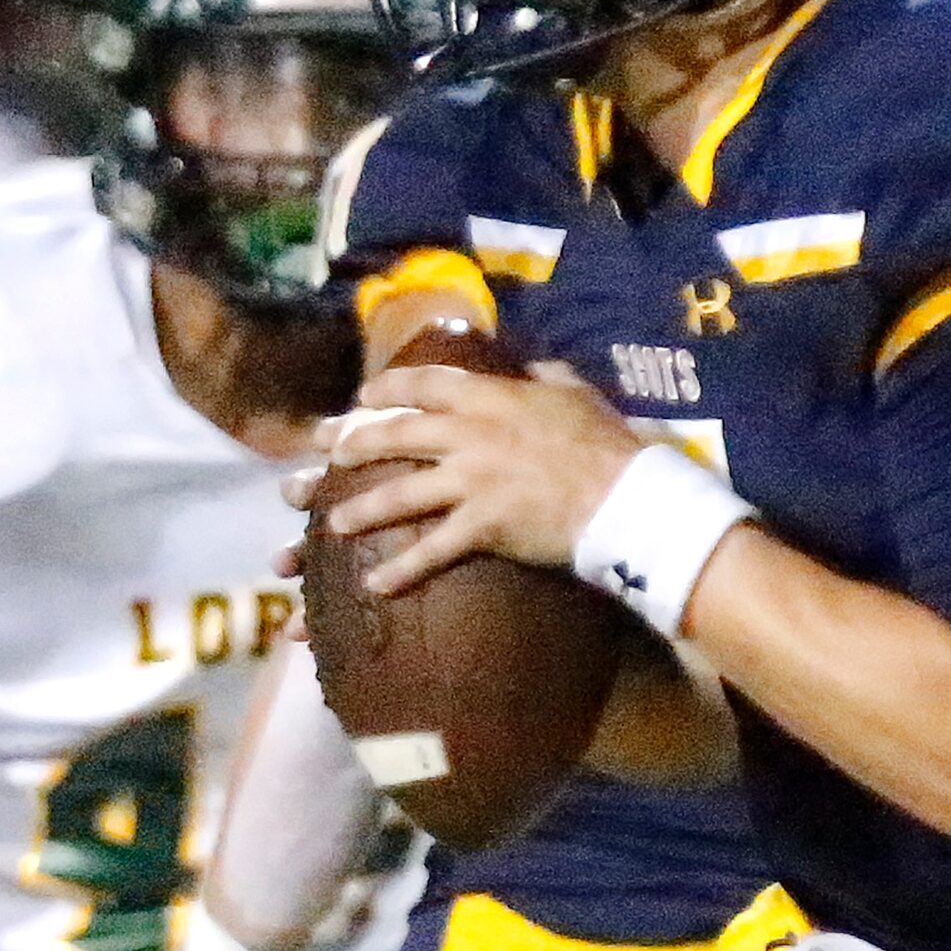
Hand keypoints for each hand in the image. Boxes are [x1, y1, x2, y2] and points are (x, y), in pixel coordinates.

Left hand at [320, 362, 642, 595]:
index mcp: (492, 398)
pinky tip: (374, 585)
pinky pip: (432, 550)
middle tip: (325, 451)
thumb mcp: (577, 393)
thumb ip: (549, 375)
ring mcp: (473, 481)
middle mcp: (471, 436)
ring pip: (401, 493)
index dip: (388, 389)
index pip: (426, 384)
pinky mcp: (482, 525)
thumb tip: (537, 365)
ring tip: (331, 523)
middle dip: (354, 441)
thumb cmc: (606, 442)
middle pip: (398, 435)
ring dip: (361, 509)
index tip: (362, 397)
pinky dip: (401, 569)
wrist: (625, 495)